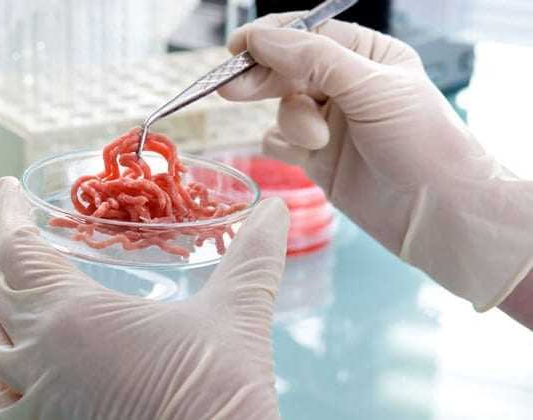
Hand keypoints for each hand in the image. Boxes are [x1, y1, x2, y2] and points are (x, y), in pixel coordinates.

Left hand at [0, 177, 288, 418]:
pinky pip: (1, 399)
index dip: (6, 212)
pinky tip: (16, 367)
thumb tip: (277, 210)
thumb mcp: (237, 317)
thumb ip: (253, 257)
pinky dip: (0, 370)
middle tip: (19, 236)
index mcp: (73, 317)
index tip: (7, 188)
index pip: (16, 250)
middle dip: (5, 258)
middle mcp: (40, 360)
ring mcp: (36, 406)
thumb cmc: (219, 395)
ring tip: (8, 293)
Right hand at [219, 13, 532, 311]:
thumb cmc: (420, 141)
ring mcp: (330, 123)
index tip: (237, 47)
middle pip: (287, 69)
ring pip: (281, 108)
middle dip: (263, 78)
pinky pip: (279, 141)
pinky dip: (284, 146)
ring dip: (293, 123)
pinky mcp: (317, 158)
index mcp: (367, 56)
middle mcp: (346, 86)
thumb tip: (260, 38)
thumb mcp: (370, 87)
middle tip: (231, 89)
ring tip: (317, 141)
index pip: (309, 34)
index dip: (271, 38)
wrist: (437, 212)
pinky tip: (305, 155)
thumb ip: (313, 58)